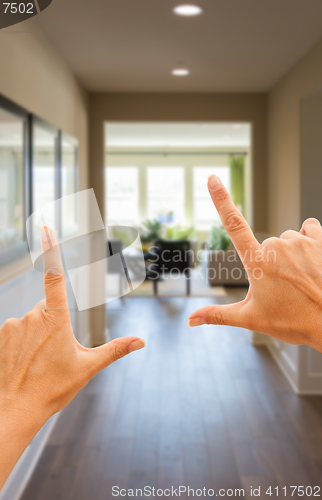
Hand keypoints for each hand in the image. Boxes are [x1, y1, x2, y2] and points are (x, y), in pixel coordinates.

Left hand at [0, 226, 144, 499]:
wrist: (12, 411)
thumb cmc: (52, 389)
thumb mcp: (87, 368)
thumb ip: (115, 350)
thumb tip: (141, 342)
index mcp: (55, 319)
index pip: (55, 275)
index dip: (52, 249)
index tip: (47, 228)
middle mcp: (31, 316)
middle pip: (44, 311)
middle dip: (49, 327)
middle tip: (51, 356)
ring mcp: (9, 325)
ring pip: (25, 324)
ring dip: (30, 338)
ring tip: (32, 365)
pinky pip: (7, 334)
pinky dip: (13, 345)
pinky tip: (16, 365)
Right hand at [188, 175, 321, 351]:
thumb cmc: (293, 322)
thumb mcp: (251, 319)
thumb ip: (218, 315)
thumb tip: (190, 320)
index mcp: (257, 261)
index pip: (233, 225)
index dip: (221, 200)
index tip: (212, 179)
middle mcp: (277, 245)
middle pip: (267, 243)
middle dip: (270, 260)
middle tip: (282, 287)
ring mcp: (300, 240)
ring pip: (287, 238)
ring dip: (290, 253)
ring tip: (301, 279)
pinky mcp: (320, 239)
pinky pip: (309, 228)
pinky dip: (308, 240)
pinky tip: (313, 259)